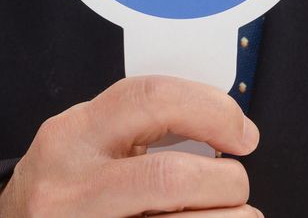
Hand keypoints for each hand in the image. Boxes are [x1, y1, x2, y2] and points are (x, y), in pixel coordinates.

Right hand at [0, 76, 261, 216]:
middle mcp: (72, 186)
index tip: (243, 132)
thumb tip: (224, 123)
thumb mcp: (88, 137)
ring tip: (233, 213)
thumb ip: (142, 123)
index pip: (152, 100)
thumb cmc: (64, 180)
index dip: (212, 110)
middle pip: (173, 178)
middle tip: (235, 182)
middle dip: (227, 181)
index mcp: (74, 134)